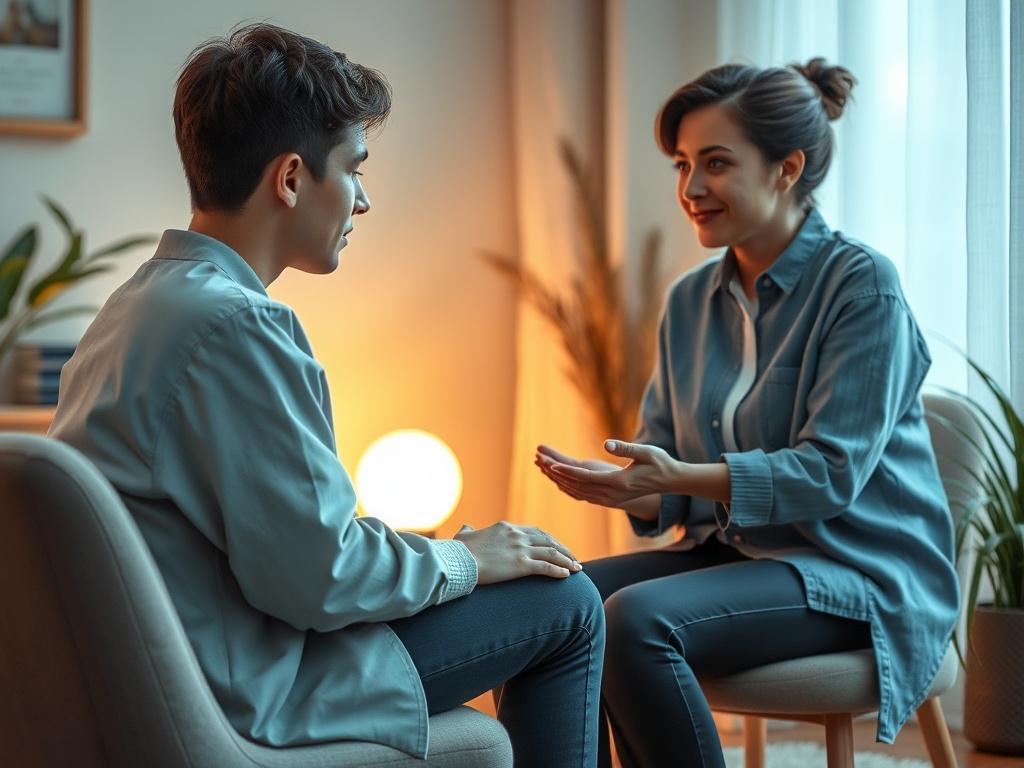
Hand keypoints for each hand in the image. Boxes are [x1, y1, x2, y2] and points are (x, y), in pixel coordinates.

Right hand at [454, 521, 582, 583]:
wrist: (458, 560)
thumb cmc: (458, 551)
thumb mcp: (463, 536)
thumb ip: (468, 530)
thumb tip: (467, 527)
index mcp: (506, 527)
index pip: (535, 531)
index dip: (549, 540)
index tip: (557, 546)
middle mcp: (516, 535)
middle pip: (547, 540)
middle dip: (563, 549)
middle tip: (573, 557)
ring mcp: (520, 549)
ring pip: (551, 553)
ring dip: (567, 560)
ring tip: (577, 568)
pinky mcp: (521, 565)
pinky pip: (546, 567)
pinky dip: (559, 570)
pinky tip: (567, 576)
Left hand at [539, 440, 683, 509]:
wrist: (671, 482)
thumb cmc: (660, 463)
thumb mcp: (646, 452)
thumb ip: (626, 448)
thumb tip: (606, 443)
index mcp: (619, 483)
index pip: (586, 478)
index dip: (567, 472)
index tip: (551, 465)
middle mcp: (611, 495)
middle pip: (577, 485)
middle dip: (557, 474)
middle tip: (539, 461)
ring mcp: (610, 500)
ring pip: (578, 492)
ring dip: (559, 480)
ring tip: (543, 468)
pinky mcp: (610, 500)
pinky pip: (584, 495)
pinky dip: (569, 488)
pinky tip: (559, 481)